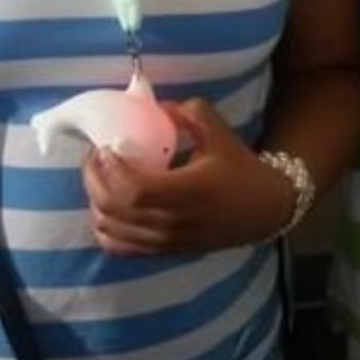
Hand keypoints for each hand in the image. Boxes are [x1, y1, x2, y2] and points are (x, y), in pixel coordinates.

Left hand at [83, 99, 294, 257]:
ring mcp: (166, 242)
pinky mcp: (164, 252)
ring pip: (111, 230)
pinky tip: (109, 208)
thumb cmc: (241, 170)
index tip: (105, 147)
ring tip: (101, 179)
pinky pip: (120, 248)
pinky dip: (105, 229)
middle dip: (94, 180)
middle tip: (95, 157)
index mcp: (188, 192)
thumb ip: (190, 114)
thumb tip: (156, 107)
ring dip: (97, 202)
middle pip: (114, 210)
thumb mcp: (221, 134)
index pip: (134, 190)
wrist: (264, 210)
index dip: (110, 170)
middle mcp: (173, 222)